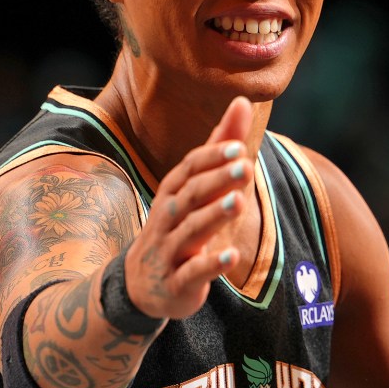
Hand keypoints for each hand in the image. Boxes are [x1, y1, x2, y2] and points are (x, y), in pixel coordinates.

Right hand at [127, 97, 256, 320]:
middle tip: (246, 166)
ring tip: (240, 202)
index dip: (211, 158)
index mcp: (173, 194)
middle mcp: (167, 218)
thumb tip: (242, 101)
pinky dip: (211, 264)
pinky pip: (192, 272)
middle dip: (217, 180)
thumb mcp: (195, 189)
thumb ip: (219, 149)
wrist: (142, 286)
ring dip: (214, 216)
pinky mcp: (176, 282)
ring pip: (190, 231)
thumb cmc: (177, 228)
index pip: (190, 169)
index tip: (238, 145)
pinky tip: (232, 256)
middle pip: (190, 195)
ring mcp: (169, 251)